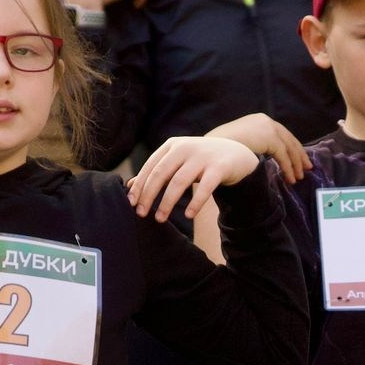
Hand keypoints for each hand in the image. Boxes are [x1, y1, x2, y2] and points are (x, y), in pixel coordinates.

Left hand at [127, 135, 257, 222]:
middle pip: (161, 174)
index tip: (131, 203)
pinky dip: (195, 202)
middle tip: (141, 214)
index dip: (139, 185)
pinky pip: (204, 188)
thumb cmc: (200, 161)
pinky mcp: (219, 168)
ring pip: (179, 182)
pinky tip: (188, 215)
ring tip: (160, 219)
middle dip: (148, 195)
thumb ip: (156, 170)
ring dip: (167, 202)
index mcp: (172, 145)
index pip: (150, 166)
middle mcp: (185, 148)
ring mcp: (202, 157)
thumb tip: (130, 186)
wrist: (235, 153)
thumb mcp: (177, 161)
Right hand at [206, 112, 310, 181]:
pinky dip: (288, 168)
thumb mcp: (240, 143)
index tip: (298, 159)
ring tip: (299, 177)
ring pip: (289, 148)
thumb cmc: (221, 147)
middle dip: (299, 155)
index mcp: (259, 120)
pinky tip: (291, 179)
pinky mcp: (269, 137)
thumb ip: (254, 145)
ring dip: (295, 164)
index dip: (291, 147)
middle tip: (307, 168)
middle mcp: (266, 121)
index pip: (281, 134)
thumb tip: (263, 155)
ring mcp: (268, 127)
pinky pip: (284, 155)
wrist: (214, 144)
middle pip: (289, 139)